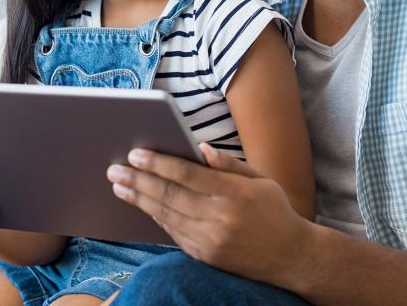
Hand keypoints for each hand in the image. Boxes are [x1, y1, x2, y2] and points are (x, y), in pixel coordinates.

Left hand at [106, 143, 310, 285]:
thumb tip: (200, 149)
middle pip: (169, 196)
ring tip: (118, 185)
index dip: (158, 163)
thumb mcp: (260, 180)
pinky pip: (172, 232)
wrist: (292, 257)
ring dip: (138, 199)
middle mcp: (220, 219)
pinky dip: (154, 216)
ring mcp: (210, 241)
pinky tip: (141, 203)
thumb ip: (228, 164)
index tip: (135, 153)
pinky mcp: (204, 255)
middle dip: (138, 180)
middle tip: (114, 169)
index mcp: (235, 194)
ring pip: (165, 216)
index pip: (187, 175)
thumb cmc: (274, 211)